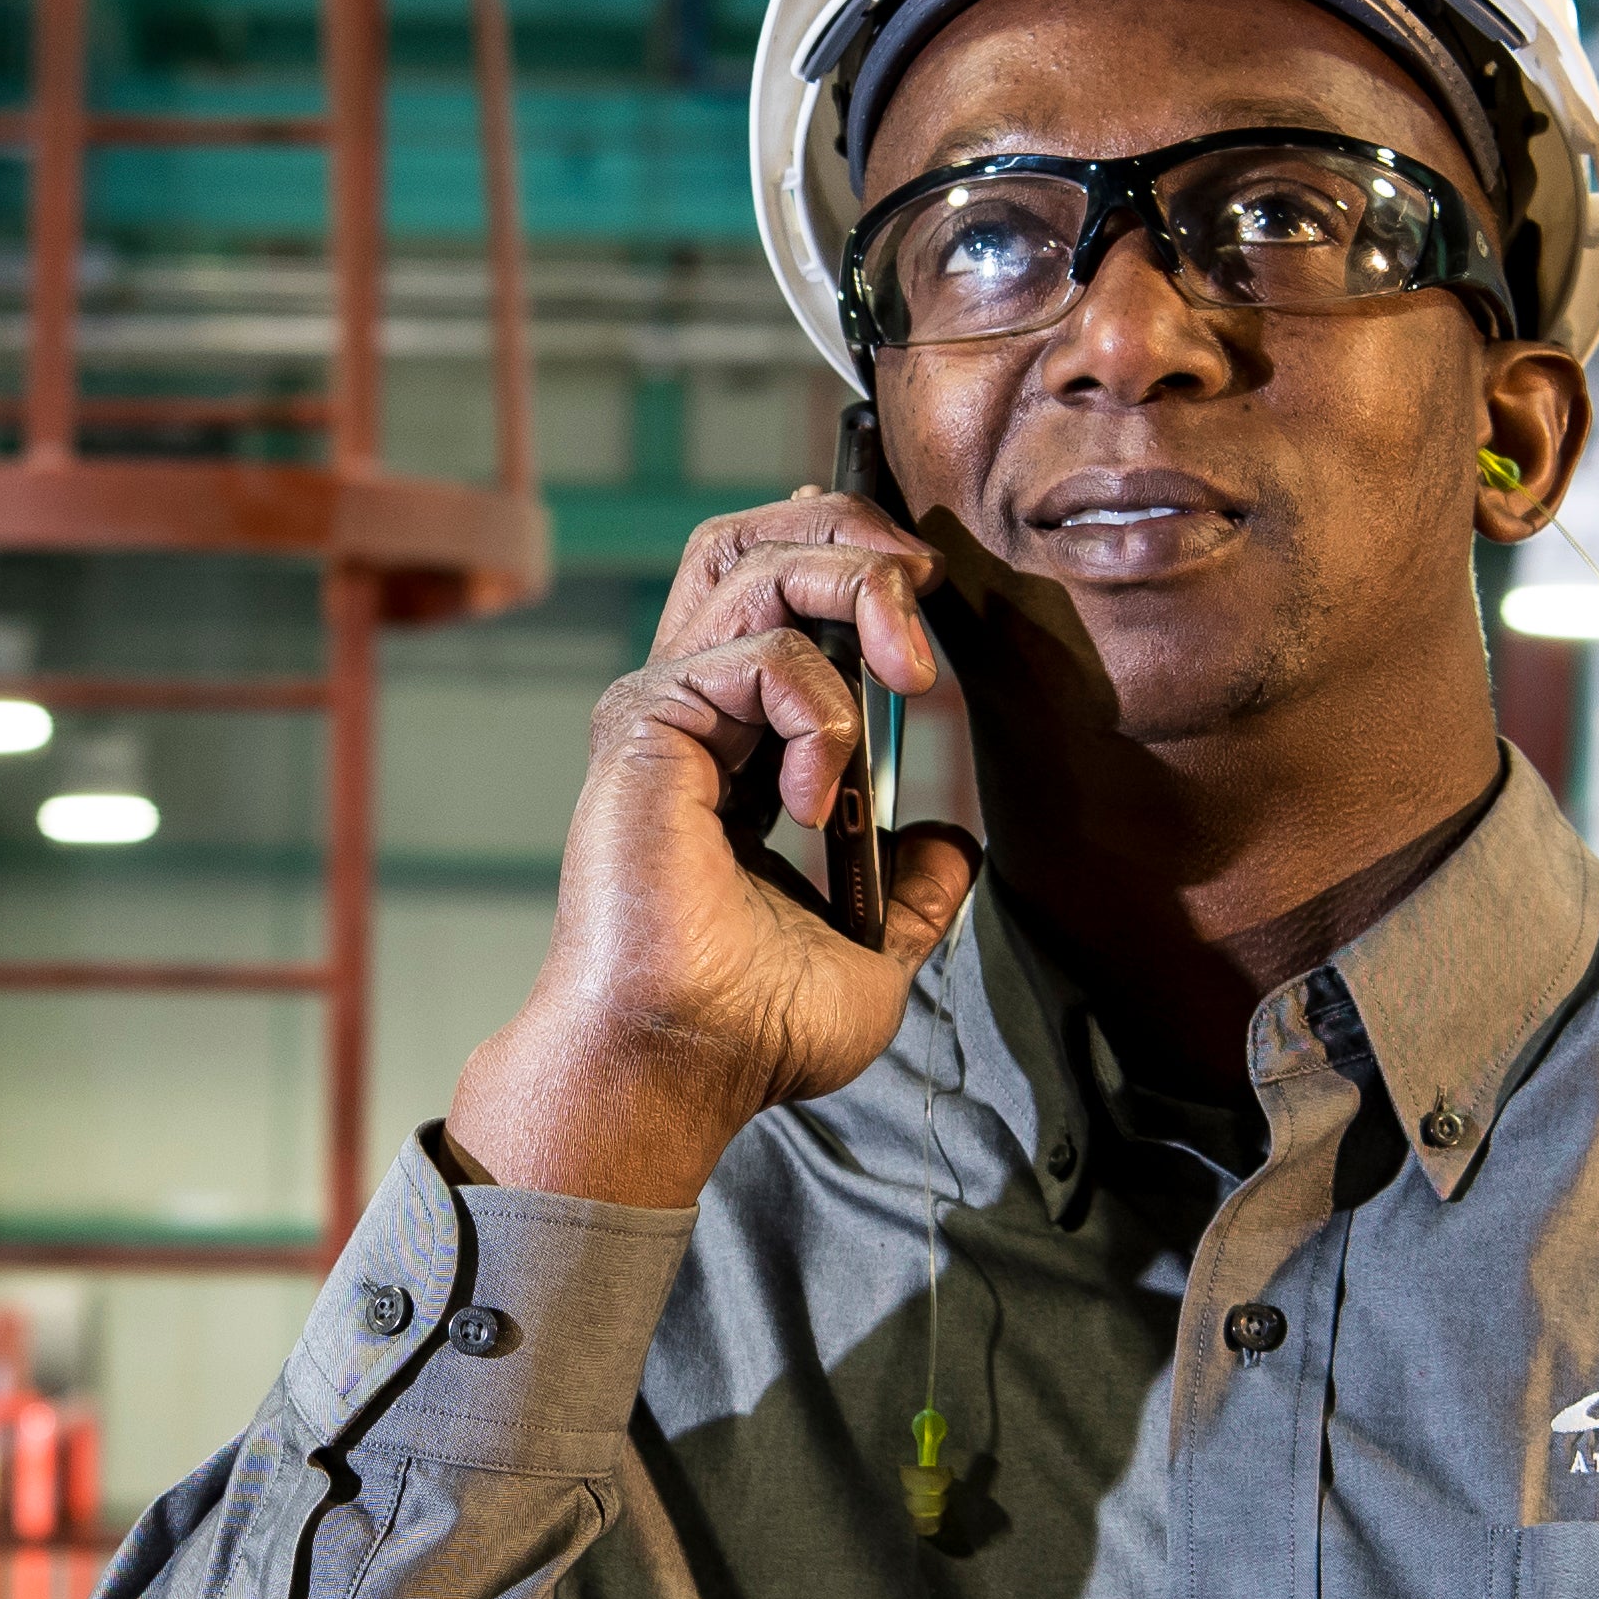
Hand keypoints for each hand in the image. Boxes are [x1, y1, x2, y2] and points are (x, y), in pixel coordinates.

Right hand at [449, 489, 983, 1208]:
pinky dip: (818, 710)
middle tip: (924, 582)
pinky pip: (755, 653)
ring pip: (750, 562)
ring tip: (909, 671)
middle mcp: (688, 710)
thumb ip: (913, 887)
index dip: (839, 549)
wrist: (682, 1066)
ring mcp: (661, 710)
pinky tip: (818, 797)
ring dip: (856, 590)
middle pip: (746, 538)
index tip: (922, 580)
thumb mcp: (870, 949)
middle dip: (846, 532)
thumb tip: (954, 844)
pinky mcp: (645, 725)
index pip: (767, 589)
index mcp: (730, 744)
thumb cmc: (748, 1029)